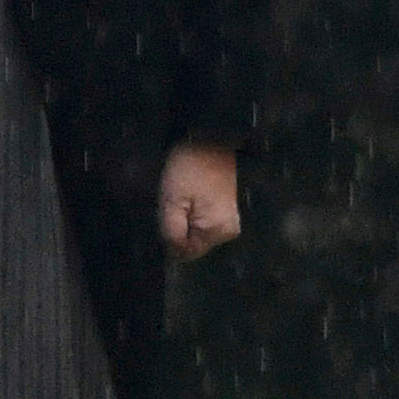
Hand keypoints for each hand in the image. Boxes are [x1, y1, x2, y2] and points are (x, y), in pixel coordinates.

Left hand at [159, 142, 244, 263]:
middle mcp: (228, 233)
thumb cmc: (188, 171)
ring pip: (197, 235)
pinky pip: (204, 225)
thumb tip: (174, 256)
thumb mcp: (171, 203)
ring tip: (182, 198)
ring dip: (185, 222)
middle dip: (178, 230)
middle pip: (193, 245)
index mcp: (215, 231)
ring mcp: (230, 223)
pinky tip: (191, 198)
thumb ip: (172, 234)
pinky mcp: (228, 213)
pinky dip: (193, 216)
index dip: (170, 238)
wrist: (210, 142)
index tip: (168, 214)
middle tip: (174, 205)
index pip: (185, 253)